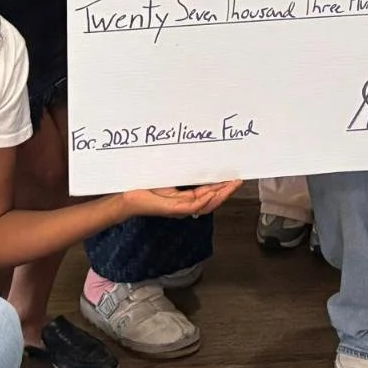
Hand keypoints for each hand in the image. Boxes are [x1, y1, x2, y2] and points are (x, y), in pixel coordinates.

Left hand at [121, 179, 242, 218]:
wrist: (128, 197)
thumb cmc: (145, 185)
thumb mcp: (169, 176)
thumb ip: (183, 172)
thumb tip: (196, 158)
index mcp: (185, 198)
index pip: (208, 193)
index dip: (222, 187)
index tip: (233, 178)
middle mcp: (185, 205)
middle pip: (211, 201)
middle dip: (226, 191)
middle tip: (238, 181)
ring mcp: (179, 208)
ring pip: (205, 205)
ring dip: (220, 195)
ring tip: (231, 185)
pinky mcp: (172, 209)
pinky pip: (192, 206)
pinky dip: (204, 201)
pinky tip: (212, 194)